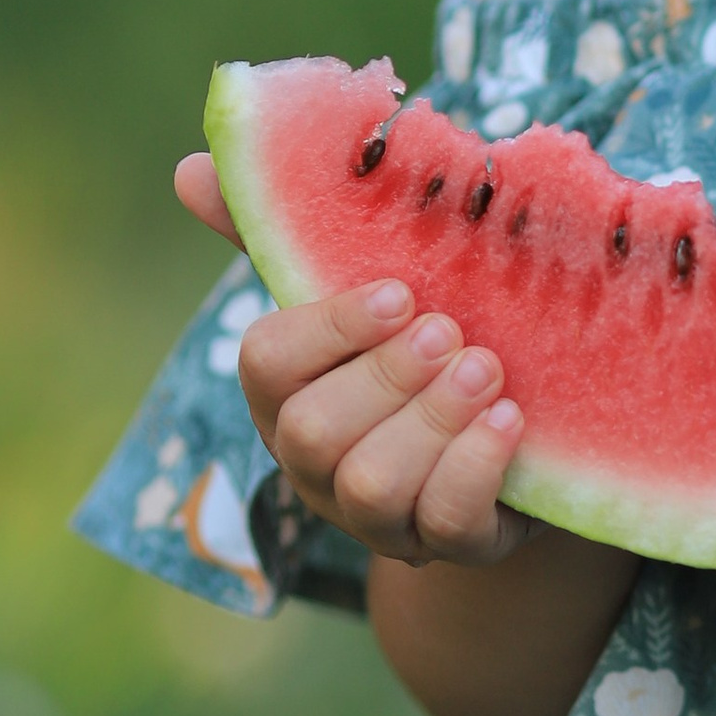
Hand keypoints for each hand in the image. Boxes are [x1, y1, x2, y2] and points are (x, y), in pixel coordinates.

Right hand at [172, 147, 523, 567]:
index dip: (328, 329)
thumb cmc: (423, 346)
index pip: (265, 364)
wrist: (524, 430)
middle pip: (311, 433)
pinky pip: (442, 524)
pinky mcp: (448, 546)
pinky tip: (508, 420)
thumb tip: (191, 169)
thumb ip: (288, 230)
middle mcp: (317, 465)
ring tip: (485, 370)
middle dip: (385, 377)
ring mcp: (377, 517)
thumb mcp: (368, 289)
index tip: (398, 292)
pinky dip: (474, 467)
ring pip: (370, 487)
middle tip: (449, 331)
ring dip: (431, 420)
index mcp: (288, 393)